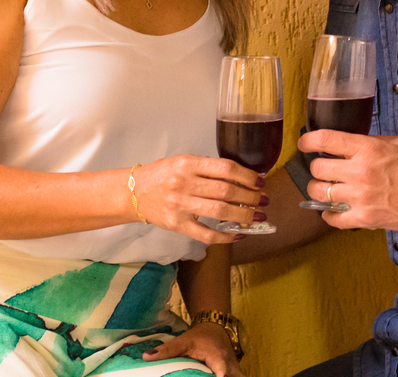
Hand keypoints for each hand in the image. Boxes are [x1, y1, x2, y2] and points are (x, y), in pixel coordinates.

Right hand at [133, 155, 265, 244]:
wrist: (134, 192)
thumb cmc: (161, 174)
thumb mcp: (183, 161)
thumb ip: (208, 167)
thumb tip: (241, 176)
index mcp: (188, 164)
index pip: (225, 168)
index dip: (247, 176)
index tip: (260, 182)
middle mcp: (184, 184)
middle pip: (226, 191)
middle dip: (250, 197)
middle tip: (264, 200)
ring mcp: (180, 206)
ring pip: (219, 211)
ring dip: (244, 215)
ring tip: (258, 216)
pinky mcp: (177, 225)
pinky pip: (205, 233)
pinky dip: (225, 236)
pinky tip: (239, 234)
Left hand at [141, 322, 242, 376]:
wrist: (216, 328)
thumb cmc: (199, 337)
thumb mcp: (183, 341)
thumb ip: (167, 350)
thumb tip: (146, 357)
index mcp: (216, 355)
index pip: (221, 367)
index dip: (222, 374)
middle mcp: (229, 364)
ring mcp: (235, 369)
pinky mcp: (236, 374)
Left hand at [298, 130, 397, 230]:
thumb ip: (376, 140)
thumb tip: (356, 144)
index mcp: (368, 149)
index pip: (325, 140)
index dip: (309, 141)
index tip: (305, 144)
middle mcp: (360, 172)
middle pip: (318, 169)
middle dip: (317, 168)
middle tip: (322, 170)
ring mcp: (361, 197)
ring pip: (320, 194)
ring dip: (318, 190)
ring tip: (324, 189)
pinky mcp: (365, 219)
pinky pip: (333, 219)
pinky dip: (328, 215)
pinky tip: (331, 210)